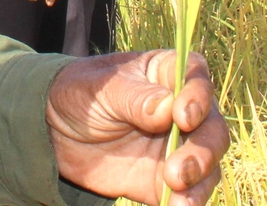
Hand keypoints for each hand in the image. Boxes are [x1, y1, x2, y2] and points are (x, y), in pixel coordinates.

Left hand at [48, 50, 228, 205]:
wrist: (55, 132)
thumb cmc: (81, 94)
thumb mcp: (100, 89)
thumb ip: (133, 97)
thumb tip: (167, 108)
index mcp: (166, 73)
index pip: (196, 77)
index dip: (197, 96)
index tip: (183, 117)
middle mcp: (182, 109)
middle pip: (211, 126)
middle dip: (203, 149)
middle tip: (179, 170)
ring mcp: (178, 146)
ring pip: (208, 162)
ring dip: (200, 180)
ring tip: (179, 196)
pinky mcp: (167, 178)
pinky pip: (188, 192)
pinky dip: (189, 202)